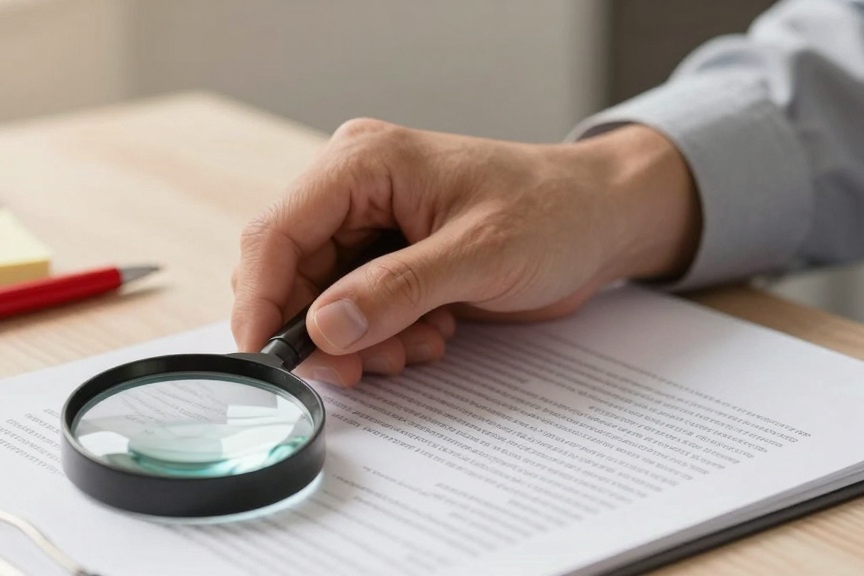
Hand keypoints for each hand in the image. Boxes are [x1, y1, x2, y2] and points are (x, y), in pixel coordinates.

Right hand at [232, 119, 699, 385]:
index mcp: (364, 163)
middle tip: (359, 368)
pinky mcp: (390, 260)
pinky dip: (381, 338)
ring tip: (417, 345)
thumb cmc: (554, 213)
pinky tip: (429, 335)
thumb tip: (322, 328)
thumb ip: (397, 291)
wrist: (602, 220)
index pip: (277, 232)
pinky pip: (356, 311)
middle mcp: (356, 190)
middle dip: (319, 331)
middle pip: (292, 274)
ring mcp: (371, 227)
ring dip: (357, 340)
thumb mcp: (479, 254)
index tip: (270, 358)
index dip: (261, 299)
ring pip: (321, 301)